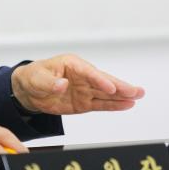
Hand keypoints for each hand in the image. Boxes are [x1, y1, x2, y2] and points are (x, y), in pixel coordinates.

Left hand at [11, 54, 144, 113]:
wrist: (29, 90)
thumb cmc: (33, 77)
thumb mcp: (37, 79)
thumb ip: (50, 83)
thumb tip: (61, 85)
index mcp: (72, 64)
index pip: (89, 72)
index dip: (100, 80)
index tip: (111, 88)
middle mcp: (82, 76)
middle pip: (103, 81)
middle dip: (120, 86)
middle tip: (136, 91)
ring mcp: (85, 89)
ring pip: (106, 93)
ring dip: (122, 95)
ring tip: (139, 95)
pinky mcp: (84, 102)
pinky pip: (101, 104)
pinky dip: (114, 105)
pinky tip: (127, 105)